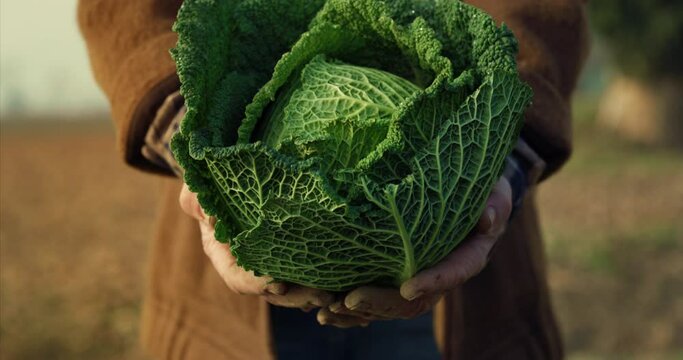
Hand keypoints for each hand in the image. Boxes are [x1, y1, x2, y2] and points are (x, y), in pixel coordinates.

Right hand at [179, 184, 334, 310]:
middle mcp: (248, 264)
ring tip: (334, 293)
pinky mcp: (288, 252)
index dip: (256, 284)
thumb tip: (210, 217)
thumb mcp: (197, 190)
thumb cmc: (211, 184)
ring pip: (291, 287)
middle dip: (294, 296)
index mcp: (224, 255)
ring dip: (311, 292)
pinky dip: (319, 278)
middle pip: (270, 290)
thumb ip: (197, 203)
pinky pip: (303, 271)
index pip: (238, 278)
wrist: (229, 177)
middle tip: (320, 295)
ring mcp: (269, 261)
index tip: (278, 283)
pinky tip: (338, 279)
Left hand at [318, 177, 511, 327]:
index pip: (452, 273)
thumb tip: (487, 219)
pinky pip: (376, 299)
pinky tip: (324, 311)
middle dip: (380, 303)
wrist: (470, 199)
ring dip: (360, 312)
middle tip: (349, 300)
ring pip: (390, 307)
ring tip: (328, 310)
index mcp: (467, 258)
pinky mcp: (398, 277)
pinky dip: (351, 310)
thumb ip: (494, 203)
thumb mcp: (494, 192)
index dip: (431, 282)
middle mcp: (441, 276)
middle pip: (413, 301)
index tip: (407, 287)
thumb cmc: (482, 192)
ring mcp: (418, 279)